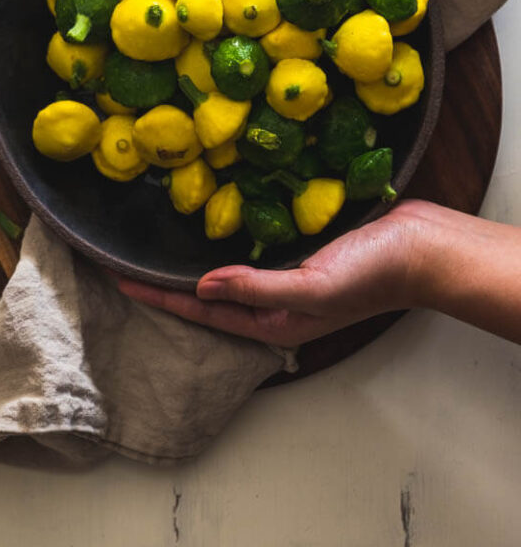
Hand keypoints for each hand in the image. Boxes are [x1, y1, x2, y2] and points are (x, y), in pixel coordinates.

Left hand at [118, 200, 434, 347]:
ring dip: (195, 261)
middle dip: (170, 284)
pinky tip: (215, 225)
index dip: (161, 297)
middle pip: (210, 296)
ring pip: (229, 272)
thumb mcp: (311, 286)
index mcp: (275, 320)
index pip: (204, 311)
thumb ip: (255, 288)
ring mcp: (290, 276)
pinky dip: (230, 239)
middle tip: (129, 266)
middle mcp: (277, 302)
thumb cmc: (373, 273)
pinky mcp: (303, 249)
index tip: (122, 281)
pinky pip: (254, 248)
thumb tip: (201, 287)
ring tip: (159, 248)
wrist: (424, 245)